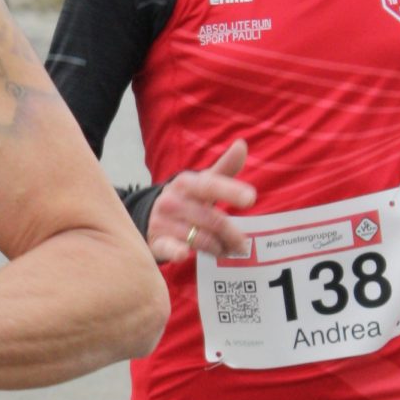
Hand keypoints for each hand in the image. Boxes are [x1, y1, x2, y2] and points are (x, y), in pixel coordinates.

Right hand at [147, 138, 257, 262]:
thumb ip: (224, 167)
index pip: (211, 186)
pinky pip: (168, 248)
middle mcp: (173, 201)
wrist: (149, 216)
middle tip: (243, 245)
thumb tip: (242, 144)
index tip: (251, 199)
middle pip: (212, 220)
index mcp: (186, 183)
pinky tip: (184, 255)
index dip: (231, 191)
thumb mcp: (201, 182)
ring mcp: (163, 222)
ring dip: (218, 248)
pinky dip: (176, 251)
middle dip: (232, 235)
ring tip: (226, 251)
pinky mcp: (156, 242)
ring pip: (200, 239)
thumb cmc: (185, 199)